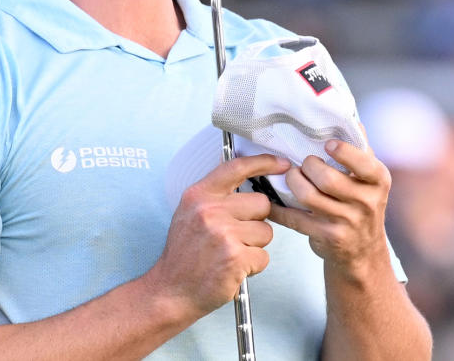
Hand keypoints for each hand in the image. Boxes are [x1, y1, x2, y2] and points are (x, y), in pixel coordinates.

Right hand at [148, 154, 289, 315]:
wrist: (171, 290)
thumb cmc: (183, 255)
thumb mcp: (189, 213)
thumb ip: (214, 195)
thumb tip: (243, 178)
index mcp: (199, 195)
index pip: (237, 167)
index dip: (264, 163)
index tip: (282, 164)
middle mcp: (210, 211)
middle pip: (262, 203)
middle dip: (256, 221)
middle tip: (236, 236)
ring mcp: (223, 234)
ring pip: (266, 231)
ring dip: (255, 245)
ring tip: (232, 253)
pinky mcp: (235, 258)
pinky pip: (264, 256)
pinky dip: (253, 266)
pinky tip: (234, 268)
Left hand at [266, 139, 391, 277]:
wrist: (364, 251)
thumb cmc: (362, 203)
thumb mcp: (370, 178)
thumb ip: (360, 149)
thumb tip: (348, 115)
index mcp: (378, 181)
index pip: (364, 163)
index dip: (343, 152)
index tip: (328, 145)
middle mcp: (366, 202)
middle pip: (327, 179)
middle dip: (308, 166)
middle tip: (304, 164)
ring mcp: (347, 222)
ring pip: (308, 196)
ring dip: (292, 182)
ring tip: (292, 176)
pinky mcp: (327, 237)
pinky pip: (294, 219)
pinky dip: (278, 208)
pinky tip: (272, 199)